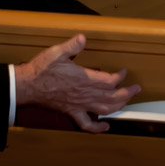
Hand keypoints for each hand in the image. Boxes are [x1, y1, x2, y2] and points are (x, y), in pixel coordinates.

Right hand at [14, 34, 140, 132]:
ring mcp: (79, 105)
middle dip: (127, 94)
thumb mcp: (57, 52)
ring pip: (104, 110)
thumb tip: (83, 37)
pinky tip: (106, 127)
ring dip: (119, 107)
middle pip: (112, 97)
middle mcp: (84, 94)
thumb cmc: (42, 69)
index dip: (119, 77)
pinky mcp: (72, 112)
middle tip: (137, 89)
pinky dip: (98, 128)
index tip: (123, 72)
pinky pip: (87, 124)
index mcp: (84, 79)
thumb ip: (72, 45)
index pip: (109, 81)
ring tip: (127, 102)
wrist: (28, 86)